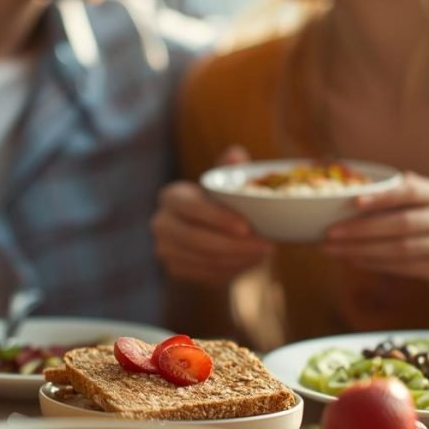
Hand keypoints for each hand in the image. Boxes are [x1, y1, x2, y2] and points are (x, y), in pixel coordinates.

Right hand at [151, 147, 273, 286]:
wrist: (206, 236)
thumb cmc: (218, 204)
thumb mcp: (223, 184)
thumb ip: (229, 169)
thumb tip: (236, 154)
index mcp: (172, 196)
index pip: (192, 208)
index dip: (218, 219)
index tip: (248, 227)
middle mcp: (161, 223)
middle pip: (196, 239)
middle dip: (235, 245)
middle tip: (266, 246)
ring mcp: (165, 249)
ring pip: (205, 259)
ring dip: (238, 259)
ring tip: (263, 254)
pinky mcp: (175, 270)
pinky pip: (206, 274)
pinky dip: (231, 270)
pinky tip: (250, 262)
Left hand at [323, 172, 428, 313]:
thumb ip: (404, 201)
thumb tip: (358, 189)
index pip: (410, 190)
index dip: (381, 196)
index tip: (352, 201)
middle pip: (401, 222)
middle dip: (360, 228)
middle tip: (329, 232)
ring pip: (400, 247)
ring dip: (361, 249)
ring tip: (334, 250)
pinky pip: (405, 266)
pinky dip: (377, 264)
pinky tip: (356, 261)